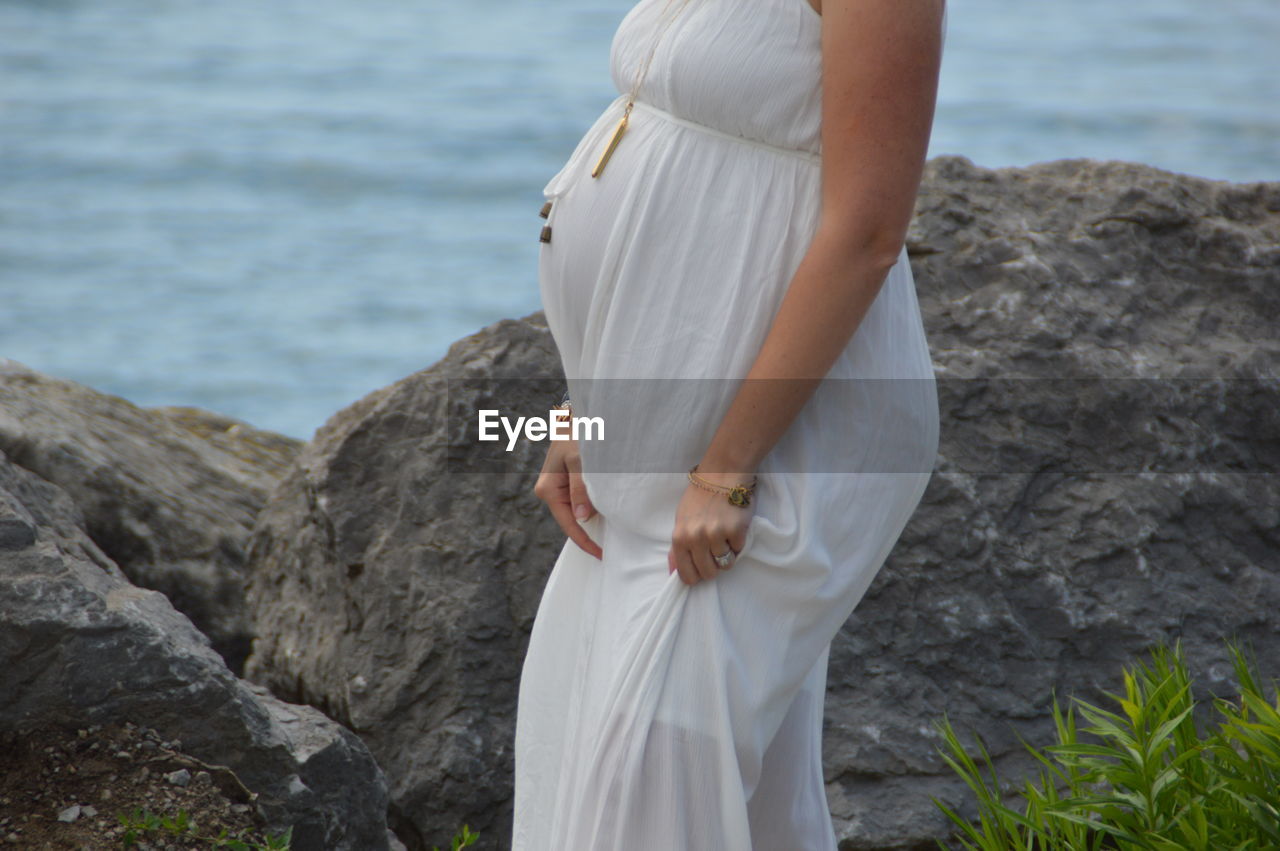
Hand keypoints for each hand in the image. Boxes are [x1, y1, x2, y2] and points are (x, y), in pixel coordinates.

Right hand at [533, 433, 601, 559]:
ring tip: (611, 535)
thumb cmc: (577, 434)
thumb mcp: (581, 460)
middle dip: (590, 534)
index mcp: (548, 489)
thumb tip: (582, 517)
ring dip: (593, 521)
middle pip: (571, 521)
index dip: (585, 541)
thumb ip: (581, 488)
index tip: (601, 555)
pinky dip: (592, 509)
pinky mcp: (566, 485)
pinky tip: (606, 516)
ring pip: (576, 513)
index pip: (568, 524)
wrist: (576, 417)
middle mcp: (549, 492)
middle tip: (611, 549)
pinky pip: (579, 503)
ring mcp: (557, 489)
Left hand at [667, 469, 755, 585]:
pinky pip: (739, 550)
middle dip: (714, 566)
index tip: (701, 568)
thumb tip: (673, 572)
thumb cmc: (699, 497)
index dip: (696, 576)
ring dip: (727, 553)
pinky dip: (738, 543)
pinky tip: (733, 526)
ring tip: (725, 535)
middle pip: (708, 573)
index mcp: (680, 538)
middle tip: (715, 549)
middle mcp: (696, 538)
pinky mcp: (736, 531)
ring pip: (726, 564)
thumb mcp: (681, 521)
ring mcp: (717, 535)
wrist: (722, 473)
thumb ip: (677, 547)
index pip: (687, 575)